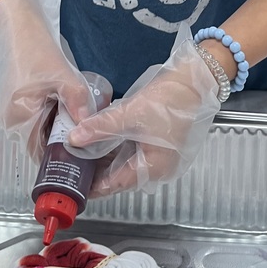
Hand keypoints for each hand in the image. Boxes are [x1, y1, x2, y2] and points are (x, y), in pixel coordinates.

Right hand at [0, 0, 101, 161]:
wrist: (16, 19)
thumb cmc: (32, 44)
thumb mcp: (61, 74)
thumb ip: (77, 102)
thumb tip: (88, 125)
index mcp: (19, 119)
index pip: (41, 153)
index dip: (63, 156)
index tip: (85, 154)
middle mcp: (11, 118)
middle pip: (42, 140)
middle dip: (65, 138)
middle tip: (89, 132)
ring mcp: (13, 107)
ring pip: (41, 126)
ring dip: (59, 123)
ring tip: (80, 114)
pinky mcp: (17, 97)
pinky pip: (37, 113)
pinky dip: (52, 111)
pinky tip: (67, 101)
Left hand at [66, 25, 219, 195]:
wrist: (193, 82)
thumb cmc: (171, 100)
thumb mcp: (129, 114)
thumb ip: (100, 128)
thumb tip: (76, 138)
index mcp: (154, 168)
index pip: (115, 184)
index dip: (93, 185)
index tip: (74, 184)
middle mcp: (159, 168)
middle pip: (120, 176)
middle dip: (97, 171)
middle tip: (73, 165)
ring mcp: (160, 157)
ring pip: (126, 163)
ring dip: (106, 159)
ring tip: (82, 152)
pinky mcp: (159, 145)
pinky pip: (133, 153)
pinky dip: (117, 149)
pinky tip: (102, 141)